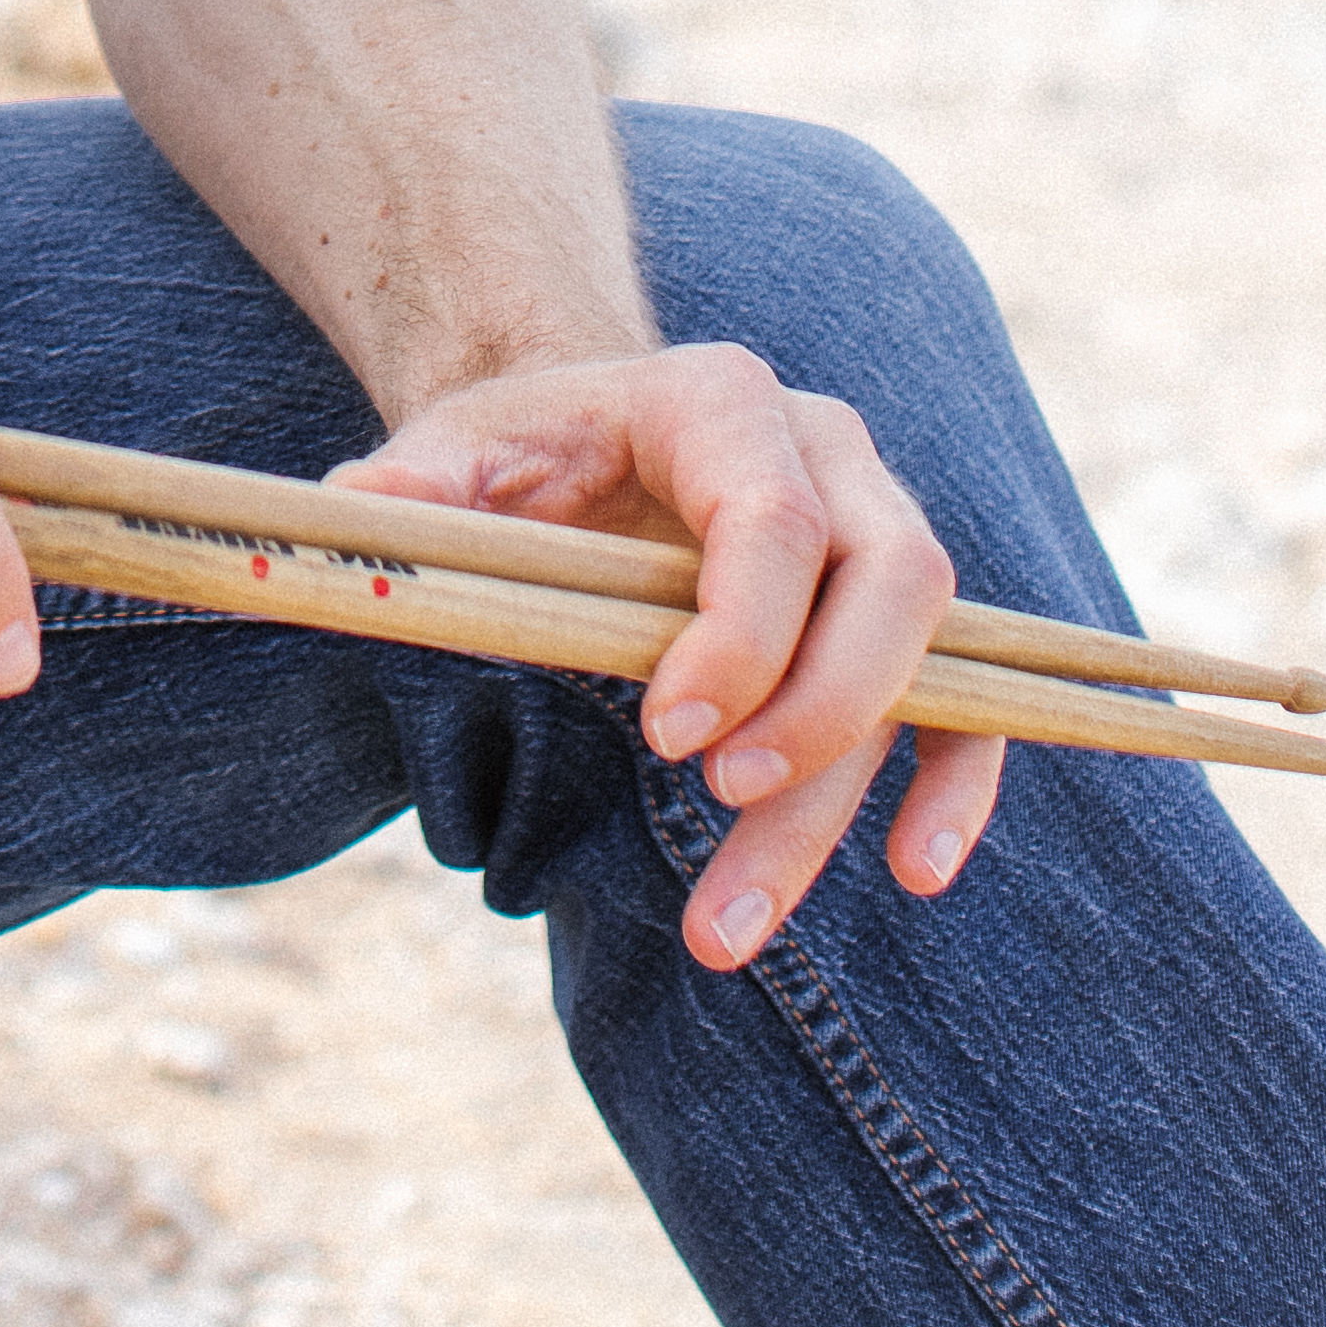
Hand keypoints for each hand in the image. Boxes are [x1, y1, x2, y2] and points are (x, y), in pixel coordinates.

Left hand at [360, 339, 999, 970]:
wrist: (583, 437)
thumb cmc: (520, 451)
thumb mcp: (454, 452)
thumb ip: (412, 488)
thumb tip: (355, 517)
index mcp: (719, 398)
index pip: (773, 516)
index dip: (740, 634)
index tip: (665, 736)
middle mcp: (828, 449)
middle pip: (890, 584)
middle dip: (822, 712)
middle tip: (720, 803)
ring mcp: (879, 525)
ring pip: (922, 662)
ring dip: (843, 802)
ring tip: (725, 928)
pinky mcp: (897, 614)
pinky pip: (970, 695)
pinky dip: (958, 780)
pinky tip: (913, 867)